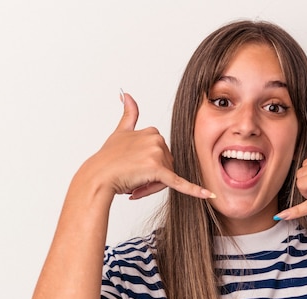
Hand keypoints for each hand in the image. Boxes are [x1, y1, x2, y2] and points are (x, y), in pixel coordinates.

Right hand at [83, 92, 213, 199]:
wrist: (98, 177)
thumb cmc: (107, 159)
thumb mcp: (120, 132)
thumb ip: (128, 114)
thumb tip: (126, 94)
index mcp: (152, 131)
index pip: (162, 155)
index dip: (149, 166)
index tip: (132, 168)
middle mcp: (157, 139)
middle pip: (167, 166)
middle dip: (152, 177)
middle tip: (133, 179)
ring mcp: (157, 154)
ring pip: (167, 177)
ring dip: (152, 185)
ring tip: (135, 184)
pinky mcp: (159, 171)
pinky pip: (180, 183)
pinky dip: (194, 190)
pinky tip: (208, 195)